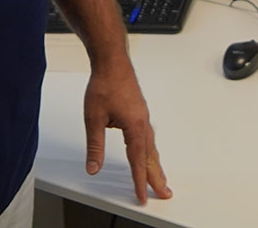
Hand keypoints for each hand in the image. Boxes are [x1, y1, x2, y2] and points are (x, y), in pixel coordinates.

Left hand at [82, 59, 171, 202]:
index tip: (143, 195)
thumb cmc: (105, 84)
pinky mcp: (140, 112)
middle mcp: (143, 123)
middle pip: (150, 156)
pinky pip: (149, 137)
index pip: (137, 160)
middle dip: (156, 177)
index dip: (139, 180)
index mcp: (134, 126)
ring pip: (151, 147)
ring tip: (159, 178)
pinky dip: (150, 150)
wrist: (112, 62)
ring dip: (155, 165)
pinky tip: (148, 152)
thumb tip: (93, 167)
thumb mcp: (94, 118)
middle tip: (164, 193)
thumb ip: (95, 146)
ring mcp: (143, 117)